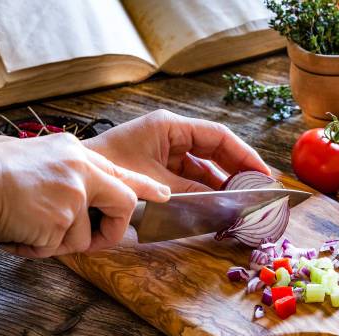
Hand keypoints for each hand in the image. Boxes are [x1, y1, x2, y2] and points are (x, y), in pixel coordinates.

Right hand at [0, 133, 169, 256]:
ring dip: (55, 241)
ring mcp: (75, 196)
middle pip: (123, 204)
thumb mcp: (37, 157)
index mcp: (76, 154)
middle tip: (94, 236)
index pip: (121, 173)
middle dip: (113, 229)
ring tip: (27, 224)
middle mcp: (82, 172)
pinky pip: (58, 249)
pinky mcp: (62, 221)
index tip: (163, 194)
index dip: (145, 186)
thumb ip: (68, 173)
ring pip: (82, 238)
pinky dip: (36, 248)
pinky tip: (18, 232)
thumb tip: (83, 195)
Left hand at [83, 109, 269, 192]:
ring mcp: (163, 151)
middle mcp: (170, 135)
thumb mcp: (158, 185)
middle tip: (257, 190)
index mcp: (170, 127)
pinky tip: (215, 204)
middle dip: (236, 170)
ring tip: (240, 202)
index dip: (243, 155)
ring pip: (202, 166)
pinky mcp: (157, 167)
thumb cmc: (110, 173)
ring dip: (220, 183)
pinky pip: (188, 177)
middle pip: (214, 150)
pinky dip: (202, 190)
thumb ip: (195, 194)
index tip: (261, 174)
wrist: (76, 183)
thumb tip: (226, 204)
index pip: (218, 136)